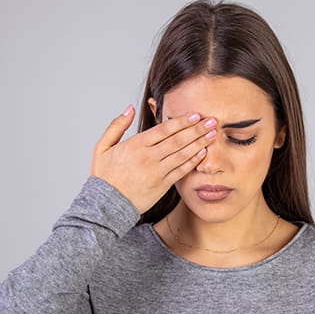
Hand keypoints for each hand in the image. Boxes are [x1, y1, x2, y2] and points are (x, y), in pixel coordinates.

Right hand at [90, 104, 217, 213]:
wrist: (106, 205)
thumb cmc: (104, 176)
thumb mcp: (102, 147)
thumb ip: (116, 126)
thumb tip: (129, 108)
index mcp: (135, 145)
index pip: (164, 129)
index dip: (182, 121)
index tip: (195, 115)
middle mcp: (148, 157)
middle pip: (178, 140)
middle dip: (197, 129)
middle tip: (212, 121)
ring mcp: (156, 172)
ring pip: (182, 154)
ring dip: (199, 143)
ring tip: (213, 134)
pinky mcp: (162, 185)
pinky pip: (181, 171)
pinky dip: (193, 161)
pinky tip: (203, 153)